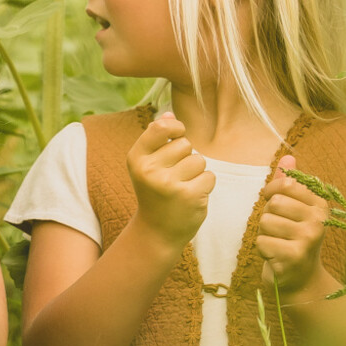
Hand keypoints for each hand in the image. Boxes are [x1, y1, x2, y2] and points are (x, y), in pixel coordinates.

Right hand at [128, 111, 214, 249]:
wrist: (156, 232)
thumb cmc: (154, 192)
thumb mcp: (147, 165)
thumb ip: (157, 138)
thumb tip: (169, 113)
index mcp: (136, 159)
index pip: (161, 127)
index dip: (175, 127)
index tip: (177, 134)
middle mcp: (150, 171)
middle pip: (185, 144)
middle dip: (186, 157)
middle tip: (175, 176)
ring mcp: (169, 185)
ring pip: (199, 160)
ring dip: (197, 172)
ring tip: (183, 187)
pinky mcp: (189, 196)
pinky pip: (209, 176)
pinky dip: (205, 186)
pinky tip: (192, 196)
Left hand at [257, 155, 332, 297]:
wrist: (302, 280)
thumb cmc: (294, 241)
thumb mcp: (295, 210)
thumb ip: (290, 185)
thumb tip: (287, 158)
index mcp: (319, 205)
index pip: (286, 185)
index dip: (271, 191)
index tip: (271, 201)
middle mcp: (318, 220)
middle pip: (273, 204)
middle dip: (268, 216)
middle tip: (278, 230)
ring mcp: (307, 238)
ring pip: (265, 222)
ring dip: (265, 234)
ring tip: (278, 243)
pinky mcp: (294, 255)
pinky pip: (262, 242)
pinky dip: (263, 250)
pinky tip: (276, 256)